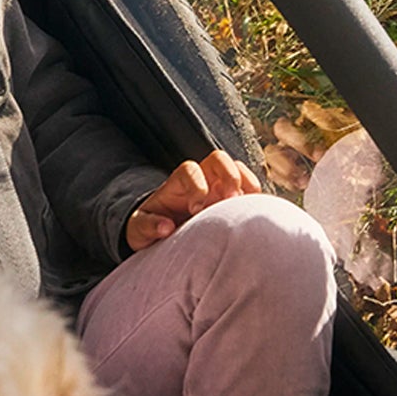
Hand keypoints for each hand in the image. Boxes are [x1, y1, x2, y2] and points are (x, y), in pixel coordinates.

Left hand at [125, 148, 262, 250]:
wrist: (163, 236)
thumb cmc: (149, 228)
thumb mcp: (139, 229)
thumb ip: (146, 226)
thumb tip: (165, 227)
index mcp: (177, 183)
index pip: (189, 169)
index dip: (196, 185)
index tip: (196, 209)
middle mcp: (201, 180)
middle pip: (218, 159)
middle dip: (228, 174)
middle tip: (231, 198)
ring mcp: (219, 189)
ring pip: (238, 170)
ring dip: (247, 183)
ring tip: (249, 204)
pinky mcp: (232, 202)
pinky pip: (250, 191)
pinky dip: (256, 199)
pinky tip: (257, 215)